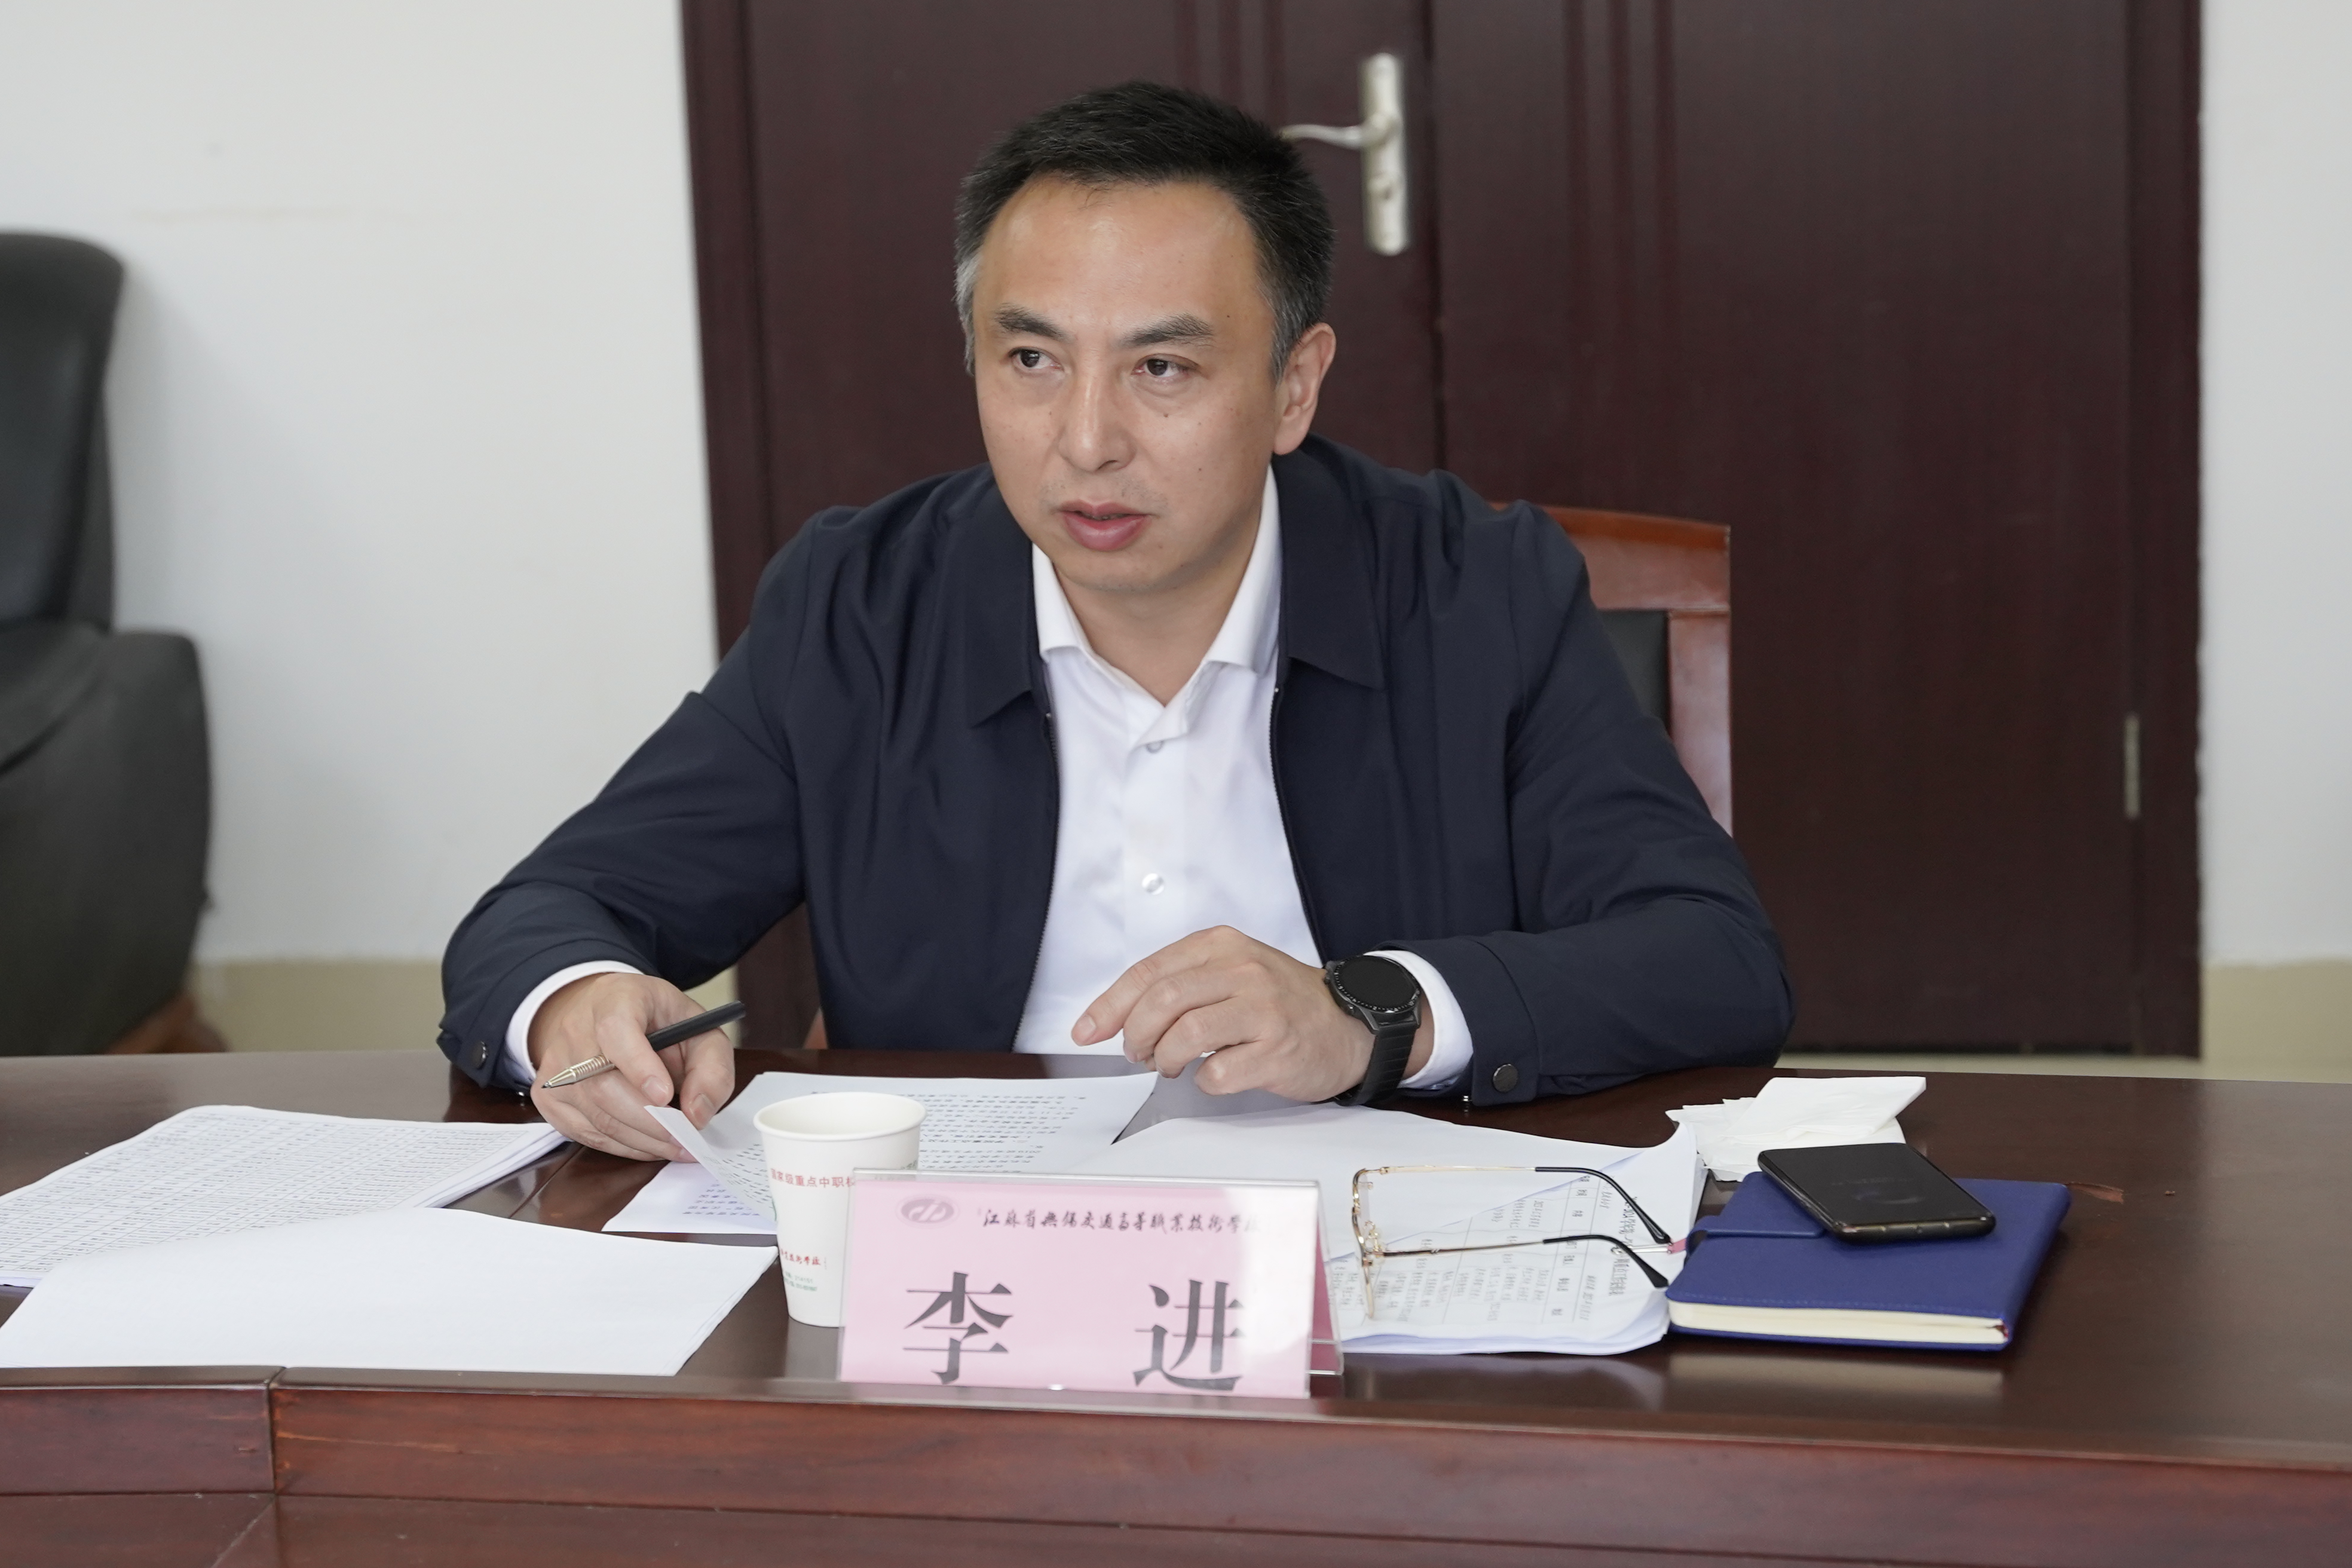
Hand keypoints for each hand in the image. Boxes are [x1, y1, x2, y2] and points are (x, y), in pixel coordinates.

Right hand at [527, 972, 735, 1159]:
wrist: (605, 1014)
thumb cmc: (657, 1023)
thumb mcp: (699, 1029)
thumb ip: (711, 1067)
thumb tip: (698, 1114)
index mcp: (616, 999)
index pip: (615, 1029)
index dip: (638, 1064)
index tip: (665, 1095)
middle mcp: (576, 1029)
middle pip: (604, 1085)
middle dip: (651, 1120)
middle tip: (687, 1138)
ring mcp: (557, 1066)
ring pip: (596, 1116)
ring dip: (642, 1139)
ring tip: (677, 1145)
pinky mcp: (549, 1097)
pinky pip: (586, 1133)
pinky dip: (623, 1146)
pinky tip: (649, 1144)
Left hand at [1072, 927, 1432, 1100]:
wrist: (1350, 1024)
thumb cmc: (1280, 1002)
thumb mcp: (1231, 972)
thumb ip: (1179, 985)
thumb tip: (1114, 1018)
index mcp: (1222, 945)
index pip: (1149, 972)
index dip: (1109, 1005)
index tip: (1086, 1031)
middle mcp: (1243, 970)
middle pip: (1161, 1001)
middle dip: (1135, 1035)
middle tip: (1138, 1053)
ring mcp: (1263, 1009)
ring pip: (1185, 1035)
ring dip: (1166, 1058)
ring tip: (1172, 1064)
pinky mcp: (1278, 1049)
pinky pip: (1218, 1072)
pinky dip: (1205, 1080)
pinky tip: (1216, 1074)